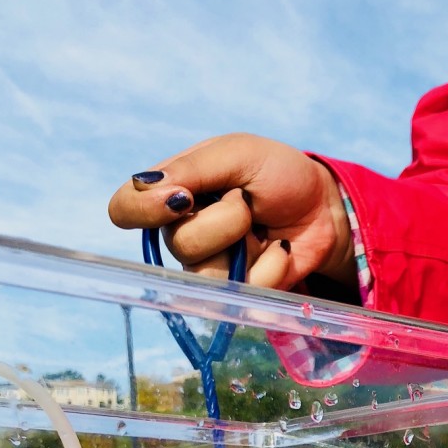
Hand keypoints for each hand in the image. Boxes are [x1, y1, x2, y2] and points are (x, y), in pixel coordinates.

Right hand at [108, 133, 354, 290]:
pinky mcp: (238, 294)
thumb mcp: (238, 154)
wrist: (322, 207)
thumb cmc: (277, 174)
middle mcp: (181, 232)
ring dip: (245, 243)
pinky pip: (244, 292)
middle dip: (223, 220)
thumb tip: (148, 188)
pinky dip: (272, 266)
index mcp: (171, 193)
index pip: (125, 209)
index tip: (182, 198)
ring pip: (208, 273)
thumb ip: (192, 168)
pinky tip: (278, 249)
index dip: (143, 210)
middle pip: (177, 244)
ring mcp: (209, 267)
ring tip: (262, 226)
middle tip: (247, 202)